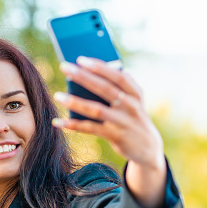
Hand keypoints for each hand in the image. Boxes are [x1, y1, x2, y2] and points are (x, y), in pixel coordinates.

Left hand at [52, 56, 167, 207]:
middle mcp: (131, 106)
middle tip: (65, 68)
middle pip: (105, 89)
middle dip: (83, 77)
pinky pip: (91, 129)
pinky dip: (74, 125)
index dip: (100, 67)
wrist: (148, 148)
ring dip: (76, 102)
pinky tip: (58, 122)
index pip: (117, 76)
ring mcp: (123, 122)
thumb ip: (118, 87)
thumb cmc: (132, 117)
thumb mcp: (132, 101)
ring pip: (96, 110)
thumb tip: (93, 71)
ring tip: (58, 96)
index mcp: (135, 93)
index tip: (81, 59)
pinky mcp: (116, 137)